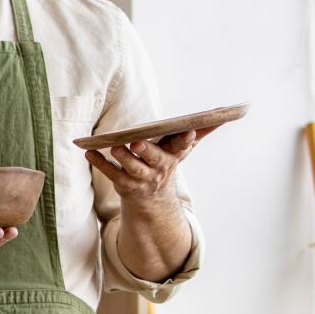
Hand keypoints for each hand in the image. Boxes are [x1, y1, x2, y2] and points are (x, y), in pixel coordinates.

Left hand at [84, 128, 212, 207]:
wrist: (152, 200)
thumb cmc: (166, 163)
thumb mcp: (183, 150)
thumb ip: (200, 132)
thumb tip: (225, 113)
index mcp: (174, 157)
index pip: (182, 147)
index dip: (186, 140)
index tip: (187, 131)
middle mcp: (159, 168)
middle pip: (154, 159)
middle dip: (147, 151)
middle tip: (137, 143)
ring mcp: (141, 178)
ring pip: (132, 168)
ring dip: (123, 158)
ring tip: (115, 146)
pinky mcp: (123, 183)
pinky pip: (110, 173)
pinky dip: (100, 163)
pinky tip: (90, 153)